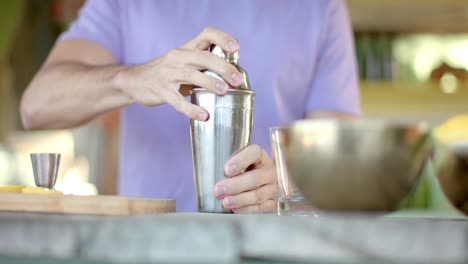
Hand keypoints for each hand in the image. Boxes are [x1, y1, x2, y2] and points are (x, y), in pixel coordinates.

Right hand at [117, 26, 242, 120]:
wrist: (134, 81)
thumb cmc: (166, 72)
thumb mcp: (184, 62)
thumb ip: (204, 65)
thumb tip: (233, 74)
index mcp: (186, 49)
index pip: (207, 34)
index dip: (223, 38)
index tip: (235, 48)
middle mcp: (178, 58)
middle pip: (204, 57)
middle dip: (223, 67)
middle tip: (237, 79)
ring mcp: (168, 74)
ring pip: (192, 76)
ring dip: (210, 82)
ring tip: (224, 91)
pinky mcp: (161, 91)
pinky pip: (178, 101)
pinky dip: (192, 109)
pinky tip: (204, 116)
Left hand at [213, 144, 277, 212]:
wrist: (258, 187)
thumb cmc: (240, 173)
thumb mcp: (234, 163)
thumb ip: (220, 165)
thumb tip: (201, 174)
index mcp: (259, 155)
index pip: (254, 153)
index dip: (240, 161)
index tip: (226, 170)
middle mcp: (269, 170)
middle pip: (254, 178)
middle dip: (234, 185)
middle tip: (218, 190)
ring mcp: (272, 187)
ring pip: (257, 194)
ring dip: (239, 199)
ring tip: (225, 202)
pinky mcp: (273, 203)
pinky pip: (261, 208)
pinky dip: (247, 209)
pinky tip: (236, 209)